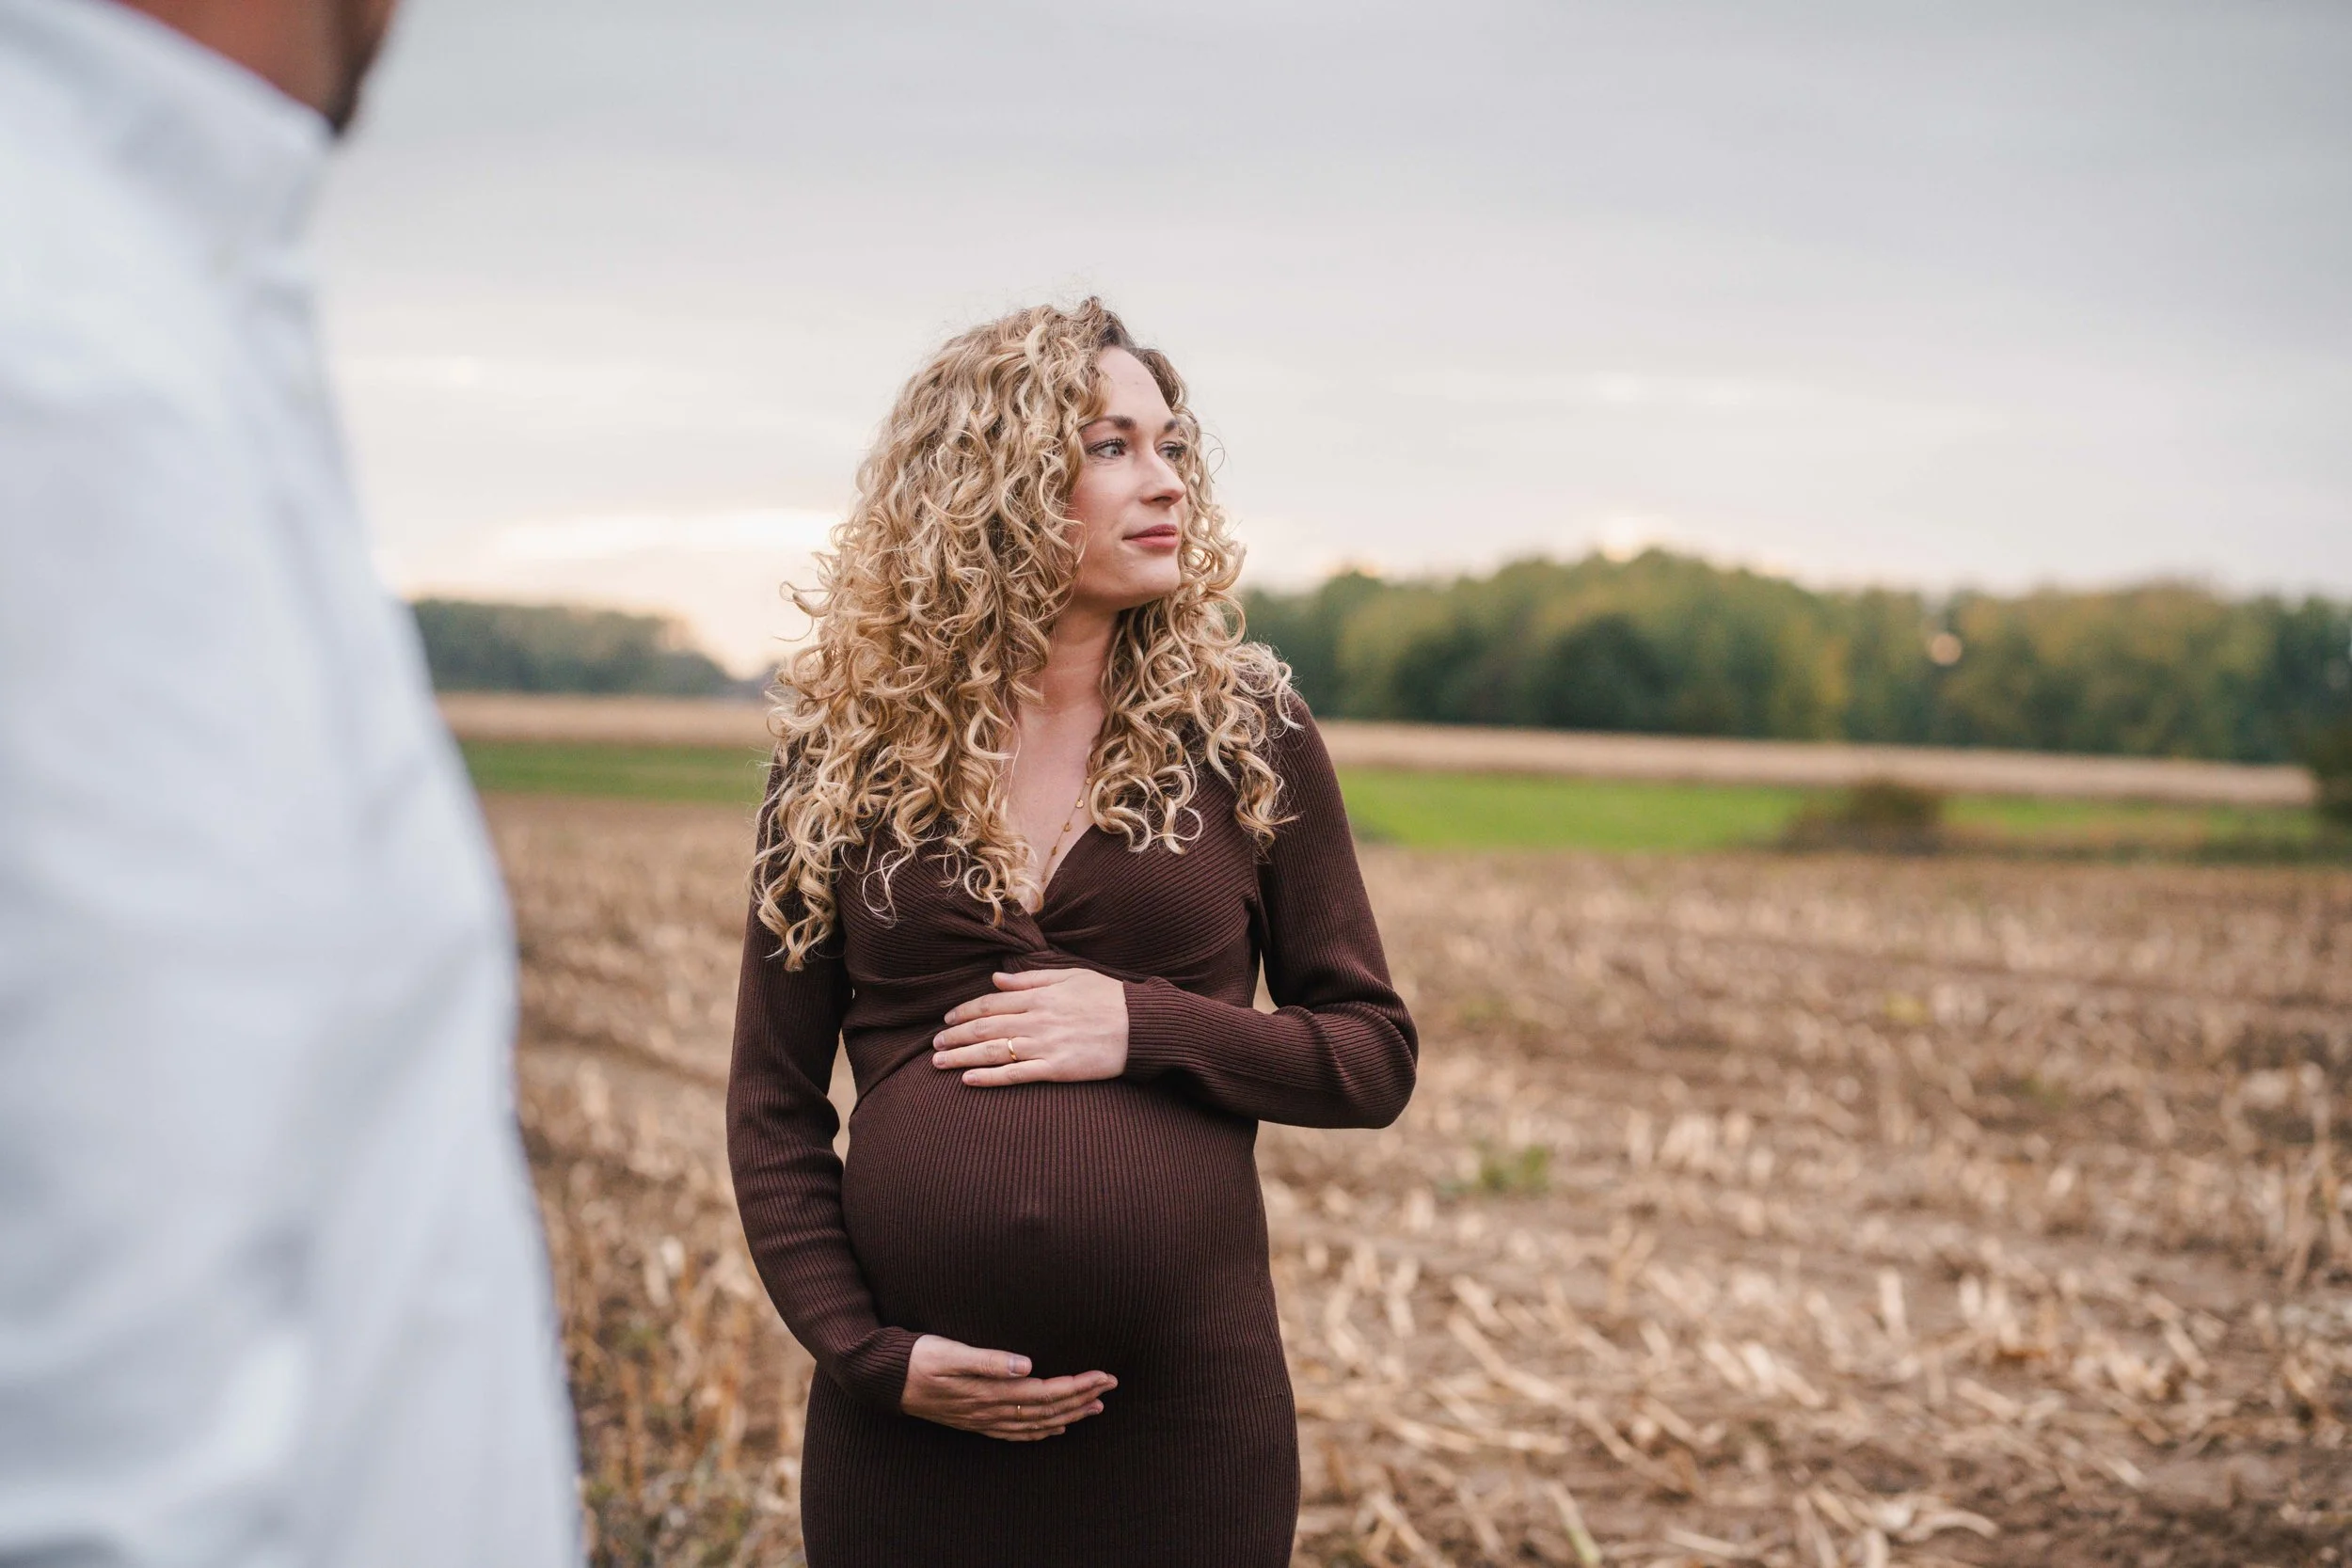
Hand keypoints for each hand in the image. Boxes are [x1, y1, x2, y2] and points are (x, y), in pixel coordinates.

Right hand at [898, 1334, 1115, 1440]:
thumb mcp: (951, 1351)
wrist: (887, 1380)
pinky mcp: (976, 1421)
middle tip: (1111, 1386)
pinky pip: (1016, 1432)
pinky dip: (1041, 1431)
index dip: (1078, 1385)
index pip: (1046, 1392)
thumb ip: (989, 1359)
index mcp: (991, 1392)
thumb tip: (1026, 1365)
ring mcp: (984, 1420)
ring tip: (1095, 1407)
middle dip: (1082, 1398)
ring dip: (1069, 1415)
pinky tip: (1054, 1427)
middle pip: (1048, 1409)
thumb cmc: (920, 1358)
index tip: (1104, 1376)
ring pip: (1036, 1423)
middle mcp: (992, 1410)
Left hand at [932, 968, 1128, 1086]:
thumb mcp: (1070, 976)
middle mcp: (1036, 1019)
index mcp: (1039, 995)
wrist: (1140, 1026)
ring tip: (939, 1063)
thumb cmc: (1108, 998)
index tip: (947, 1019)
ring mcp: (1045, 1045)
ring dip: (961, 1057)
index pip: (991, 1002)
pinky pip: (1016, 1074)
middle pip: (985, 1027)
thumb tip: (997, 978)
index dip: (965, 1011)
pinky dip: (989, 1078)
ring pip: (993, 1051)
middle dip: (955, 1036)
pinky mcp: (1056, 1069)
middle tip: (934, 1043)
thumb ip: (1031, 978)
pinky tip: (969, 1081)